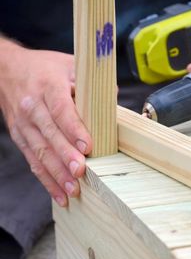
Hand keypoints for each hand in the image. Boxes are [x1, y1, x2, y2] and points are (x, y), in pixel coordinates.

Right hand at [0, 38, 91, 206]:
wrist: (7, 70)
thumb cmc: (43, 68)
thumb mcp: (69, 65)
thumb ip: (91, 83)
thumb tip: (113, 101)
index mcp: (48, 86)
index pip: (61, 109)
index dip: (73, 128)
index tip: (87, 146)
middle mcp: (33, 106)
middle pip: (49, 134)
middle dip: (65, 155)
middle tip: (80, 172)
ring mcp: (24, 124)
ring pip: (40, 151)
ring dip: (56, 173)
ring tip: (72, 189)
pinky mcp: (20, 137)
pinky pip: (32, 160)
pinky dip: (46, 179)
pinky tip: (59, 194)